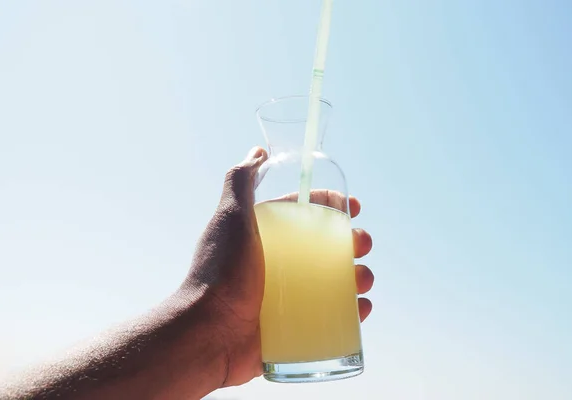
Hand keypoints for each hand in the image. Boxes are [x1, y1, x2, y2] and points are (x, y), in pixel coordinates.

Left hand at [182, 147, 374, 388]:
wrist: (208, 333)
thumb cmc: (219, 272)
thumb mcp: (231, 218)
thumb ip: (240, 181)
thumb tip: (257, 151)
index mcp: (267, 238)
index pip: (308, 216)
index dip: (333, 208)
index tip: (354, 206)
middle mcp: (280, 265)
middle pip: (328, 248)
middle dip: (353, 242)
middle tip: (362, 244)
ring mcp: (290, 297)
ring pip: (336, 281)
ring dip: (359, 276)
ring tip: (363, 280)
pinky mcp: (296, 327)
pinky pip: (333, 316)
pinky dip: (353, 311)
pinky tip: (361, 307)